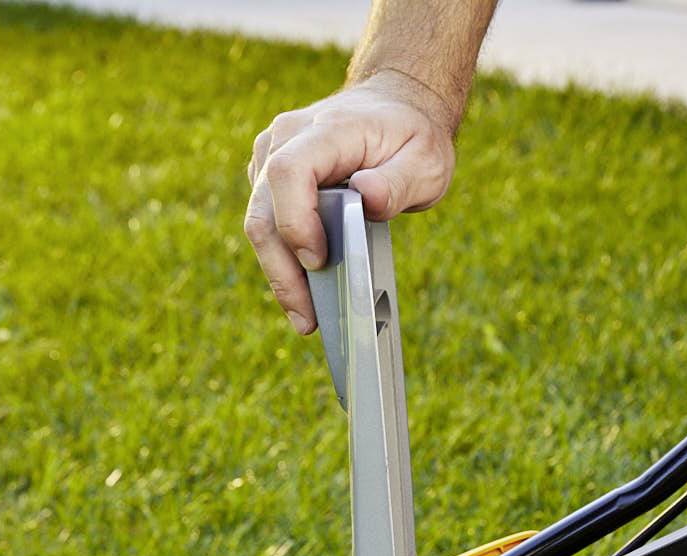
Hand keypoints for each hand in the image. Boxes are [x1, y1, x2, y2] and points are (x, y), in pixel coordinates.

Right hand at [244, 71, 459, 334]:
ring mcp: (272, 156)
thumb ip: (398, 181)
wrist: (395, 106)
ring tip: (305, 317)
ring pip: (259, 221)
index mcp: (327, 130)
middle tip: (307, 318)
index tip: (318, 260)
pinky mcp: (269, 177)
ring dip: (278, 273)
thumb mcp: (426, 160)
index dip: (296, 220)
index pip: (289, 171)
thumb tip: (366, 196)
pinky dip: (282, 259)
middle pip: (264, 209)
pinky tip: (305, 292)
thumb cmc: (412, 137)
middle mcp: (287, 138)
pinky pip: (267, 223)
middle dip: (282, 269)